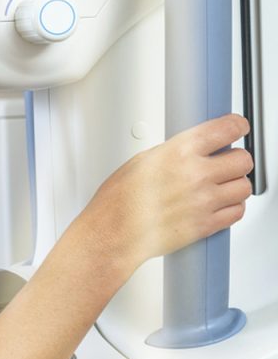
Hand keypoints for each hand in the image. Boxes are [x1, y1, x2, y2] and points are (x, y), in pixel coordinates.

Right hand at [79, 113, 252, 272]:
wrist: (113, 233)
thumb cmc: (118, 200)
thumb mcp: (143, 160)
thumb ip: (175, 152)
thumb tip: (194, 149)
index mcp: (178, 152)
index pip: (226, 129)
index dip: (237, 126)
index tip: (238, 128)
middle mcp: (195, 174)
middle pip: (243, 160)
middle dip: (236, 159)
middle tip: (226, 162)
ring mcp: (204, 201)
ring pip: (244, 187)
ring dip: (235, 184)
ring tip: (220, 186)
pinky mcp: (207, 225)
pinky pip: (237, 211)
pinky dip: (232, 207)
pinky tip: (218, 204)